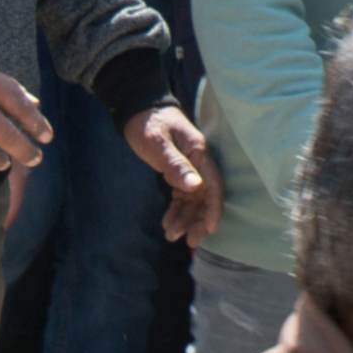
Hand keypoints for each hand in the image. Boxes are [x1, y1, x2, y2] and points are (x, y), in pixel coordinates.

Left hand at [126, 104, 222, 243]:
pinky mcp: (177, 173)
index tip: (211, 229)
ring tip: (172, 236)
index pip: (212, 185)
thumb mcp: (159, 145)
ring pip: (193, 200)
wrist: (138, 110)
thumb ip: (176, 166)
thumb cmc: (148, 124)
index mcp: (199, 153)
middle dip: (199, 220)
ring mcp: (189, 168)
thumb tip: (196, 187)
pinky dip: (176, 211)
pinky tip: (168, 224)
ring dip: (186, 219)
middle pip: (205, 197)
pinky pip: (181, 197)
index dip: (213, 208)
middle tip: (191, 243)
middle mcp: (198, 162)